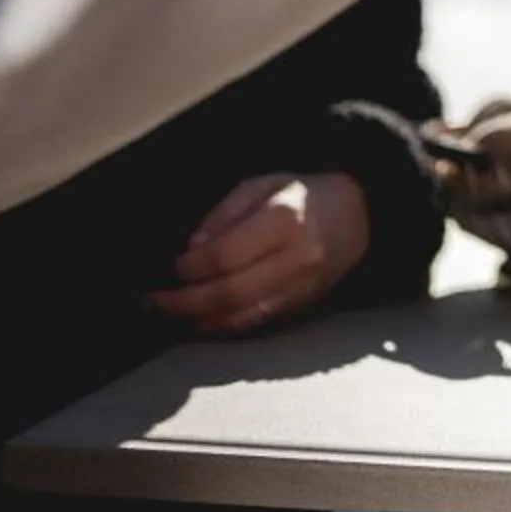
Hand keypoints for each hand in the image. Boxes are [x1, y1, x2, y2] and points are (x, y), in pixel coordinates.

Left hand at [153, 171, 370, 334]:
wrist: (358, 215)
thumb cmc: (302, 194)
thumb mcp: (262, 185)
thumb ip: (224, 214)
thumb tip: (190, 250)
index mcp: (285, 221)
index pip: (225, 255)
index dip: (189, 267)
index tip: (167, 268)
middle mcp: (296, 259)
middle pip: (229, 292)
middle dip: (184, 302)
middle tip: (152, 302)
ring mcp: (302, 287)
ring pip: (241, 315)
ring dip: (199, 320)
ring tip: (169, 314)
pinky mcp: (303, 305)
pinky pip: (256, 323)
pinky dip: (224, 327)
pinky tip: (200, 322)